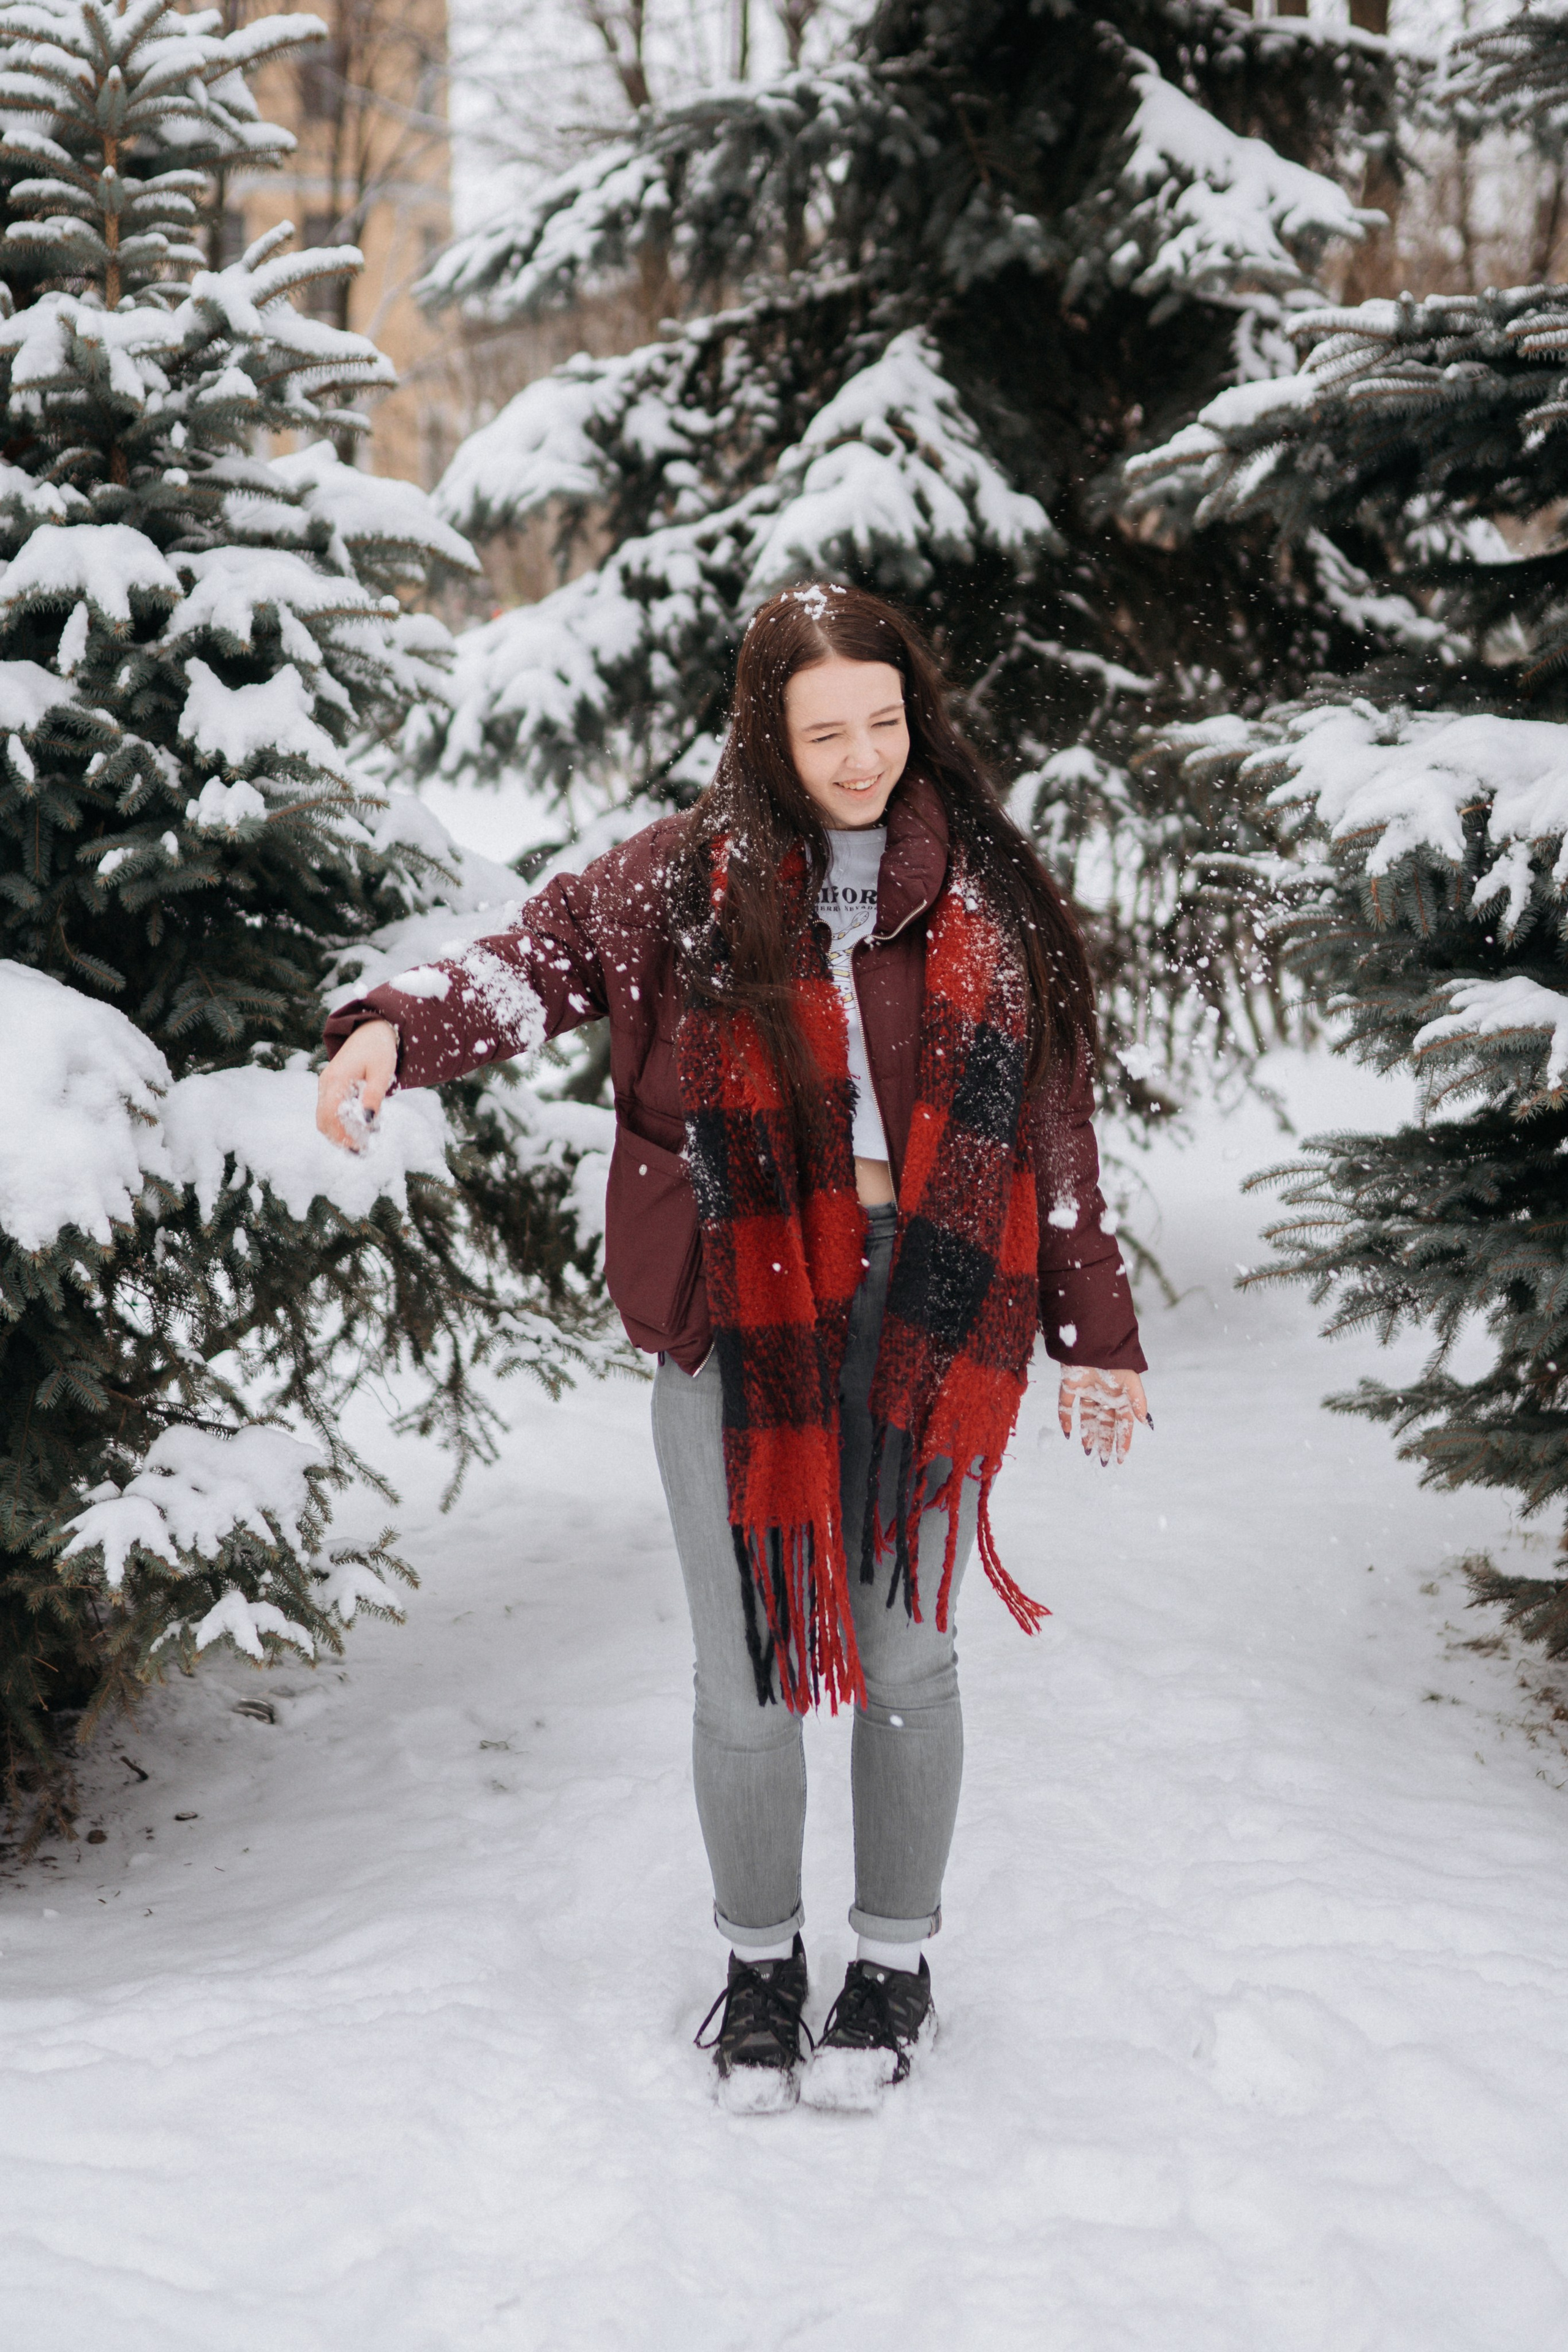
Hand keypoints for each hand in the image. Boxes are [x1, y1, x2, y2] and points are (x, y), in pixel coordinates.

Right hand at [317, 1020, 397, 1150]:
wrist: (371, 1029)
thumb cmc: (379, 1049)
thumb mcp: (382, 1073)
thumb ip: (374, 1096)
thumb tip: (368, 1122)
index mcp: (337, 1079)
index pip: (331, 1116)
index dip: (342, 1135)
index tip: (359, 1147)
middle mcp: (326, 1082)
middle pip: (322, 1120)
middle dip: (338, 1138)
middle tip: (359, 1150)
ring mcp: (326, 1083)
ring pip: (323, 1116)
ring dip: (338, 1131)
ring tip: (360, 1141)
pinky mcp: (330, 1085)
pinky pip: (328, 1109)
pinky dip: (339, 1121)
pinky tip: (357, 1126)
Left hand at [1057, 1366, 1149, 1465]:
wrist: (1092, 1339)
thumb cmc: (1115, 1358)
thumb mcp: (1131, 1380)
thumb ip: (1138, 1400)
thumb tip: (1145, 1422)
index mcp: (1119, 1395)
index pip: (1123, 1423)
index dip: (1123, 1440)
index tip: (1120, 1457)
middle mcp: (1104, 1395)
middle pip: (1105, 1424)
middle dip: (1105, 1441)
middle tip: (1103, 1460)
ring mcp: (1086, 1391)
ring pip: (1087, 1418)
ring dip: (1088, 1434)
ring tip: (1088, 1451)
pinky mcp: (1069, 1385)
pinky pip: (1065, 1405)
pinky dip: (1065, 1419)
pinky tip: (1068, 1433)